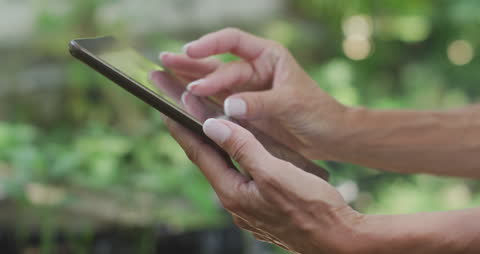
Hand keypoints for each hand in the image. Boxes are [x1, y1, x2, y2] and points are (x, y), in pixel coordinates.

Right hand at [160, 28, 348, 159]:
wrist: (327, 136)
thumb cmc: (316, 111)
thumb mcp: (290, 102)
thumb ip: (260, 103)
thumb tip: (227, 106)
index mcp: (267, 57)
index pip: (233, 41)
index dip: (211, 44)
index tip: (192, 51)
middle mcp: (253, 70)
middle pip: (216, 61)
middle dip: (190, 62)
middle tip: (164, 60)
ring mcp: (246, 91)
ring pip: (212, 82)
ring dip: (188, 80)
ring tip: (162, 75)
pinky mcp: (243, 111)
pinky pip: (216, 103)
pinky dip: (199, 103)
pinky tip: (181, 100)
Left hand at [162, 116, 361, 253]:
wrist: (339, 239)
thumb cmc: (312, 207)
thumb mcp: (274, 172)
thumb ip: (243, 148)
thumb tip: (213, 127)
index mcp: (233, 193)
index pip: (199, 154)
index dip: (182, 129)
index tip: (167, 108)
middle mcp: (236, 202)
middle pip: (210, 162)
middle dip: (196, 135)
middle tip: (184, 112)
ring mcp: (250, 208)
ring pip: (228, 170)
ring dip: (218, 147)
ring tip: (211, 126)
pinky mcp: (264, 209)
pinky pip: (244, 178)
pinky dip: (238, 159)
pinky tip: (245, 151)